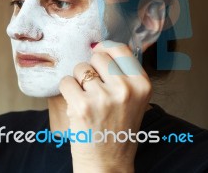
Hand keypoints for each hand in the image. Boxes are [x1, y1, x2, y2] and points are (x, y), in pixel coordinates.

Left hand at [59, 41, 151, 172]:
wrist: (107, 164)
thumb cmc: (117, 129)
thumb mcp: (133, 99)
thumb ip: (122, 73)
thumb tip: (99, 45)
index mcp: (142, 84)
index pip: (119, 49)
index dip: (104, 49)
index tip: (97, 53)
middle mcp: (125, 88)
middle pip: (96, 56)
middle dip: (90, 69)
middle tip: (93, 89)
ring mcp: (103, 97)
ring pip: (79, 68)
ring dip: (78, 81)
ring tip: (87, 101)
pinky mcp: (82, 106)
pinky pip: (66, 81)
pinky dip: (66, 91)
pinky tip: (75, 105)